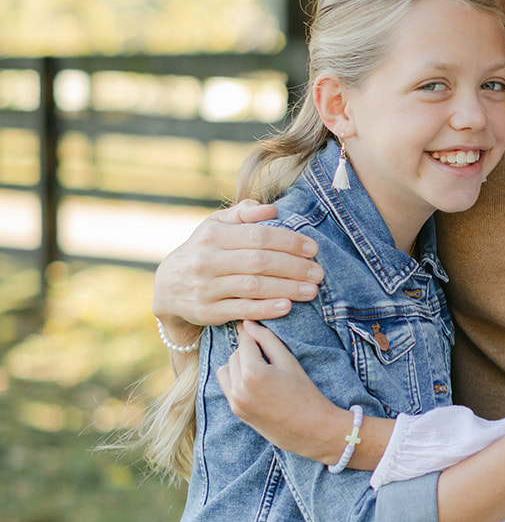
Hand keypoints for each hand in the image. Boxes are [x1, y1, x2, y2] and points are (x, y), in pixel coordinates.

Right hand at [153, 200, 323, 334]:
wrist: (168, 286)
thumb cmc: (202, 250)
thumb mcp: (214, 225)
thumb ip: (242, 213)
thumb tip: (272, 209)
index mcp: (213, 235)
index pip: (258, 235)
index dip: (288, 241)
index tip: (313, 248)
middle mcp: (208, 260)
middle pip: (259, 261)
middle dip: (293, 267)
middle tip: (318, 272)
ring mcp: (206, 287)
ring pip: (253, 286)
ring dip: (286, 289)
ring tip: (312, 290)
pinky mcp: (208, 312)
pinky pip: (241, 309)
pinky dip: (266, 308)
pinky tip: (287, 306)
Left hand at [216, 321, 364, 464]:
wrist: (312, 430)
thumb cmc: (305, 393)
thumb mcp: (288, 361)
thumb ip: (266, 339)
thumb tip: (247, 323)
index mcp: (252, 373)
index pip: (245, 342)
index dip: (253, 334)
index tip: (257, 328)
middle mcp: (238, 388)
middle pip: (234, 355)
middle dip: (247, 351)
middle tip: (268, 354)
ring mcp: (235, 402)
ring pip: (226, 370)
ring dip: (239, 365)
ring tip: (261, 369)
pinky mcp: (236, 412)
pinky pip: (227, 386)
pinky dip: (236, 379)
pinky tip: (256, 383)